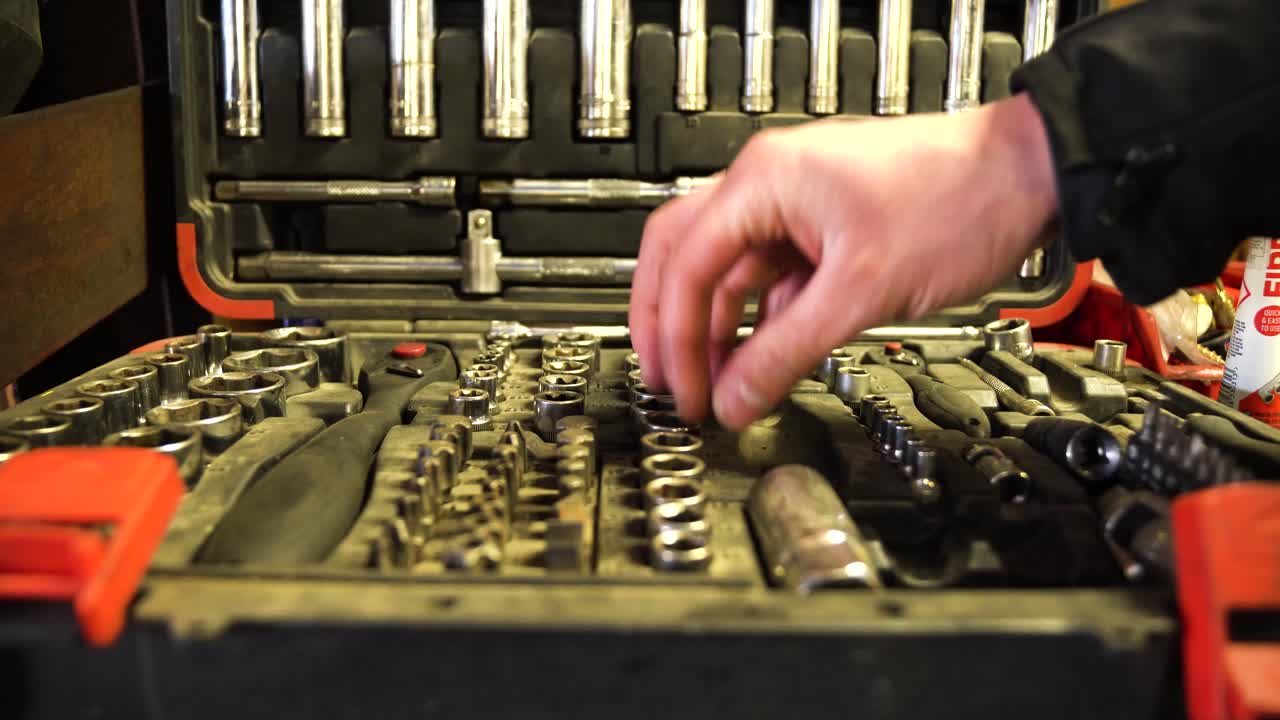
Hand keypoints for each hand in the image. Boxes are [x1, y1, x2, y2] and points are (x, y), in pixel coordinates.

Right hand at [629, 93, 1058, 429]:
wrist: (1028, 177)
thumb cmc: (958, 200)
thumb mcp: (862, 291)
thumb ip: (788, 352)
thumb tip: (736, 400)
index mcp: (763, 182)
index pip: (687, 263)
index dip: (676, 335)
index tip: (682, 388)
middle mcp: (768, 185)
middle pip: (684, 255)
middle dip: (670, 323)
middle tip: (667, 381)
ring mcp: (794, 205)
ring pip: (727, 270)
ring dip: (716, 326)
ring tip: (716, 384)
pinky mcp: (822, 227)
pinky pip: (769, 276)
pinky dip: (759, 319)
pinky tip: (761, 357)